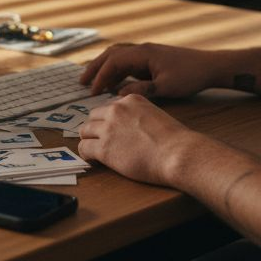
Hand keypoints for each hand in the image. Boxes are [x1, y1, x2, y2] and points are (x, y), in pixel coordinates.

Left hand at [77, 94, 197, 185]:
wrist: (177, 153)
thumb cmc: (174, 140)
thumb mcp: (156, 115)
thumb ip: (139, 116)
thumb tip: (130, 129)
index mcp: (130, 100)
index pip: (109, 107)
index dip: (109, 121)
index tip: (112, 131)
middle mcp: (116, 109)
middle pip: (93, 117)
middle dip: (96, 129)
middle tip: (102, 142)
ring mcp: (108, 128)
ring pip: (85, 131)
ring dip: (90, 140)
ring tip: (97, 152)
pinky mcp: (104, 148)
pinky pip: (84, 148)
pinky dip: (86, 154)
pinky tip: (95, 161)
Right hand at [80, 43, 217, 97]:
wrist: (210, 66)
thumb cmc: (190, 76)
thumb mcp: (166, 87)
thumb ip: (142, 90)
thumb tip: (120, 94)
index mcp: (144, 53)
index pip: (114, 61)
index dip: (101, 76)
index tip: (92, 91)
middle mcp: (142, 50)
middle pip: (111, 54)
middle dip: (95, 67)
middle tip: (81, 82)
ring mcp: (147, 54)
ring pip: (118, 56)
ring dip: (104, 67)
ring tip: (92, 81)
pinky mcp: (152, 60)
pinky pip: (128, 62)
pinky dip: (116, 70)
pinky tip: (114, 83)